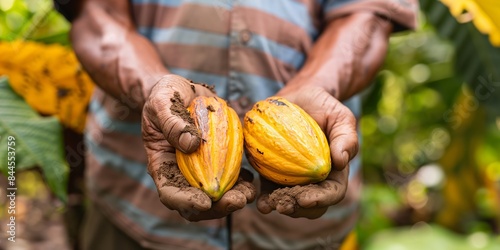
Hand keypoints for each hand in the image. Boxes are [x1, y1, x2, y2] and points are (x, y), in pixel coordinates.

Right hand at [142, 75, 255, 220]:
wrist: (182, 91)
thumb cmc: (165, 95)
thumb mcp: (162, 102)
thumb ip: (172, 122)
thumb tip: (191, 144)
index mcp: (162, 165)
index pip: (170, 193)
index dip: (185, 202)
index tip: (204, 202)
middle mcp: (181, 174)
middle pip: (196, 204)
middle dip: (216, 208)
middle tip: (237, 201)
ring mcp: (200, 171)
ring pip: (216, 197)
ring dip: (234, 199)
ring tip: (249, 193)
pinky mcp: (218, 162)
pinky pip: (230, 180)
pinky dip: (241, 184)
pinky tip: (251, 179)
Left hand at [256, 86, 357, 218]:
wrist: (301, 96)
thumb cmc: (325, 107)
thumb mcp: (341, 118)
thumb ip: (346, 138)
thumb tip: (341, 161)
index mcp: (334, 172)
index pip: (331, 193)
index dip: (320, 200)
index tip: (305, 199)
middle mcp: (314, 180)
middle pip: (309, 204)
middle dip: (297, 209)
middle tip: (283, 205)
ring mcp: (292, 178)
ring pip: (288, 201)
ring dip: (278, 206)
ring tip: (268, 205)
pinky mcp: (273, 170)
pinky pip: (269, 187)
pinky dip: (264, 196)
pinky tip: (258, 198)